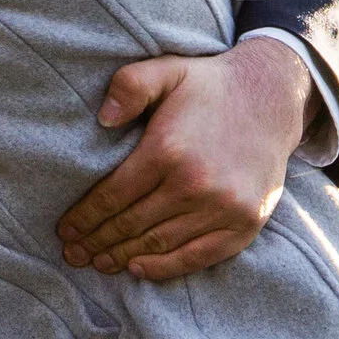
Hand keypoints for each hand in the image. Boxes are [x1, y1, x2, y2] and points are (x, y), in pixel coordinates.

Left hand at [56, 37, 313, 280]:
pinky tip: (138, 269)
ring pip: (159, 243)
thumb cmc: (210, 86)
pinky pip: (198, 256)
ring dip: (123, 257)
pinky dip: (165, 268)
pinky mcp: (245, 224)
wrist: (274, 98)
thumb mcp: (167, 70)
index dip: (84, 217)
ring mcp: (224, 208)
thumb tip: (102, 119)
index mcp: (168, 150)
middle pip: (131, 224)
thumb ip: (130, 86)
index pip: (113, 196)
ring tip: (99, 263)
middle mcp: (196, 184)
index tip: (65, 231)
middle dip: (97, 242)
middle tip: (74, 254)